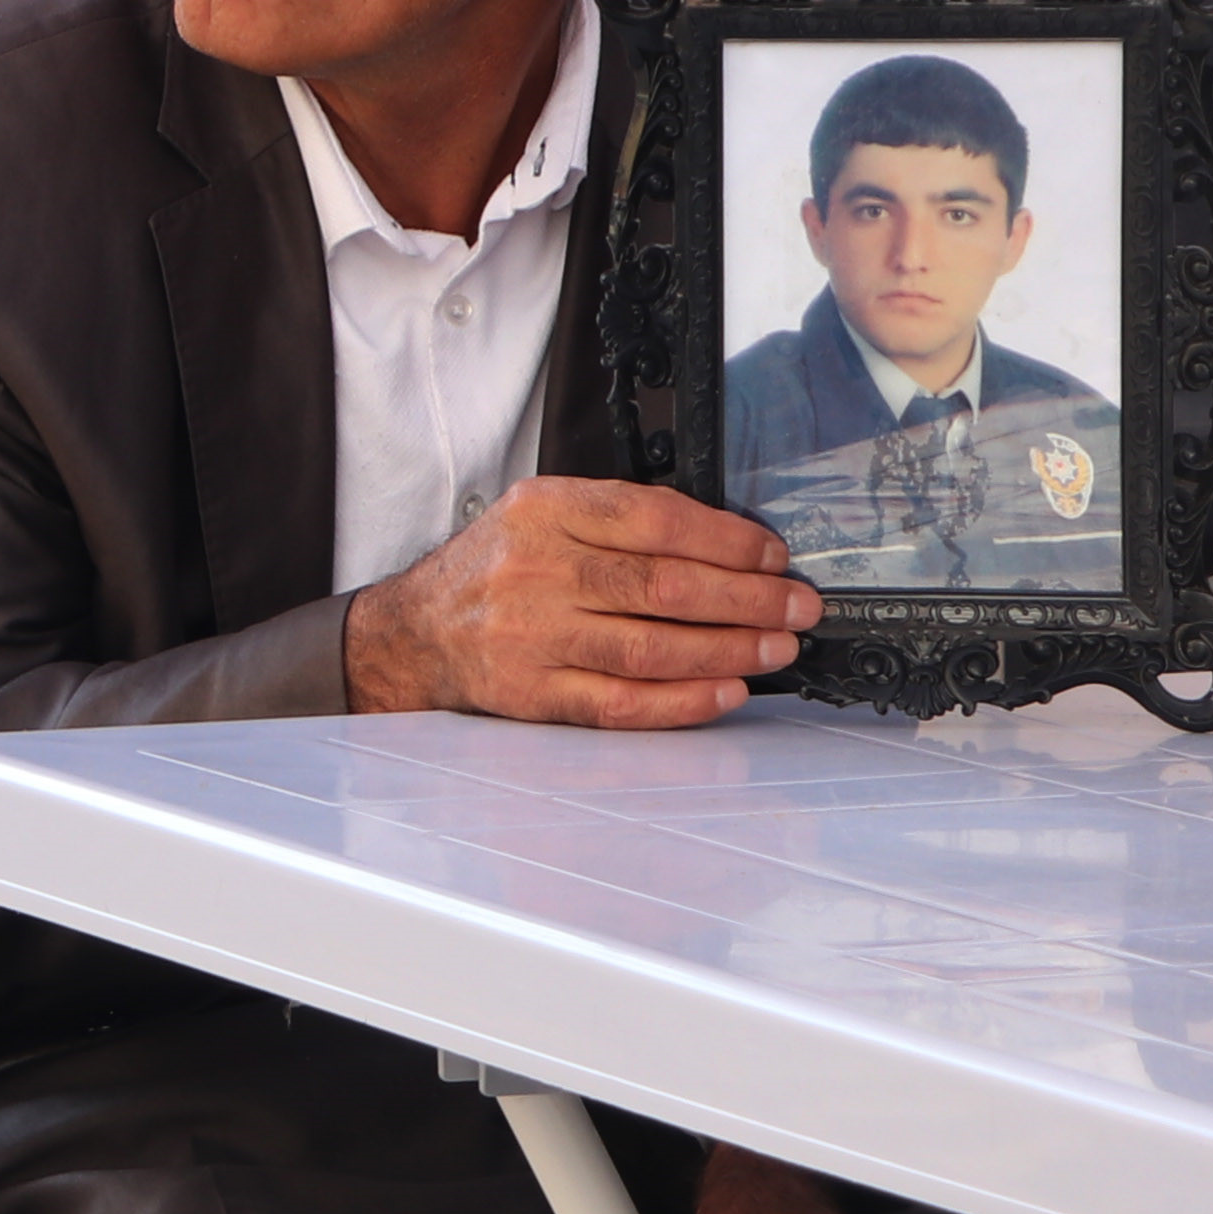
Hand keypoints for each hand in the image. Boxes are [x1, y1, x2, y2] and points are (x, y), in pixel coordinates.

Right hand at [343, 475, 820, 726]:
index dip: (726, 540)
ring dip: (728, 650)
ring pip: (651, 648)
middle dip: (746, 598)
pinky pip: (623, 702)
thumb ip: (613, 520)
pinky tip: (726, 691)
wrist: (415, 632)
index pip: (652, 519)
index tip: (772, 557)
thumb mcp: (538, 513)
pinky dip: (684, 701)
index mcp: (542, 511)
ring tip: (776, 648)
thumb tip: (724, 545)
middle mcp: (536, 570)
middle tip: (797, 607)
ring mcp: (533, 636)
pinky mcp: (534, 693)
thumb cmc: (493, 570)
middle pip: (662, 586)